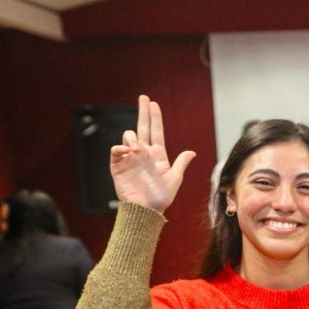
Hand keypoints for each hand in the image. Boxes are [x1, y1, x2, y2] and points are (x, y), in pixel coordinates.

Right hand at [109, 95, 195, 212]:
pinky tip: (127, 151)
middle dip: (143, 112)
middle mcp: (143, 153)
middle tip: (144, 98)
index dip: (155, 117)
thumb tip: (192, 152)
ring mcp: (130, 158)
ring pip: (129, 137)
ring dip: (132, 138)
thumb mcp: (175, 179)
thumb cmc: (162, 197)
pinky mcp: (118, 166)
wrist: (146, 210)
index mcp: (158, 155)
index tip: (153, 103)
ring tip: (137, 148)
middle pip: (142, 127)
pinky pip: (116, 150)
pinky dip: (120, 147)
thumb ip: (181, 164)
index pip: (156, 131)